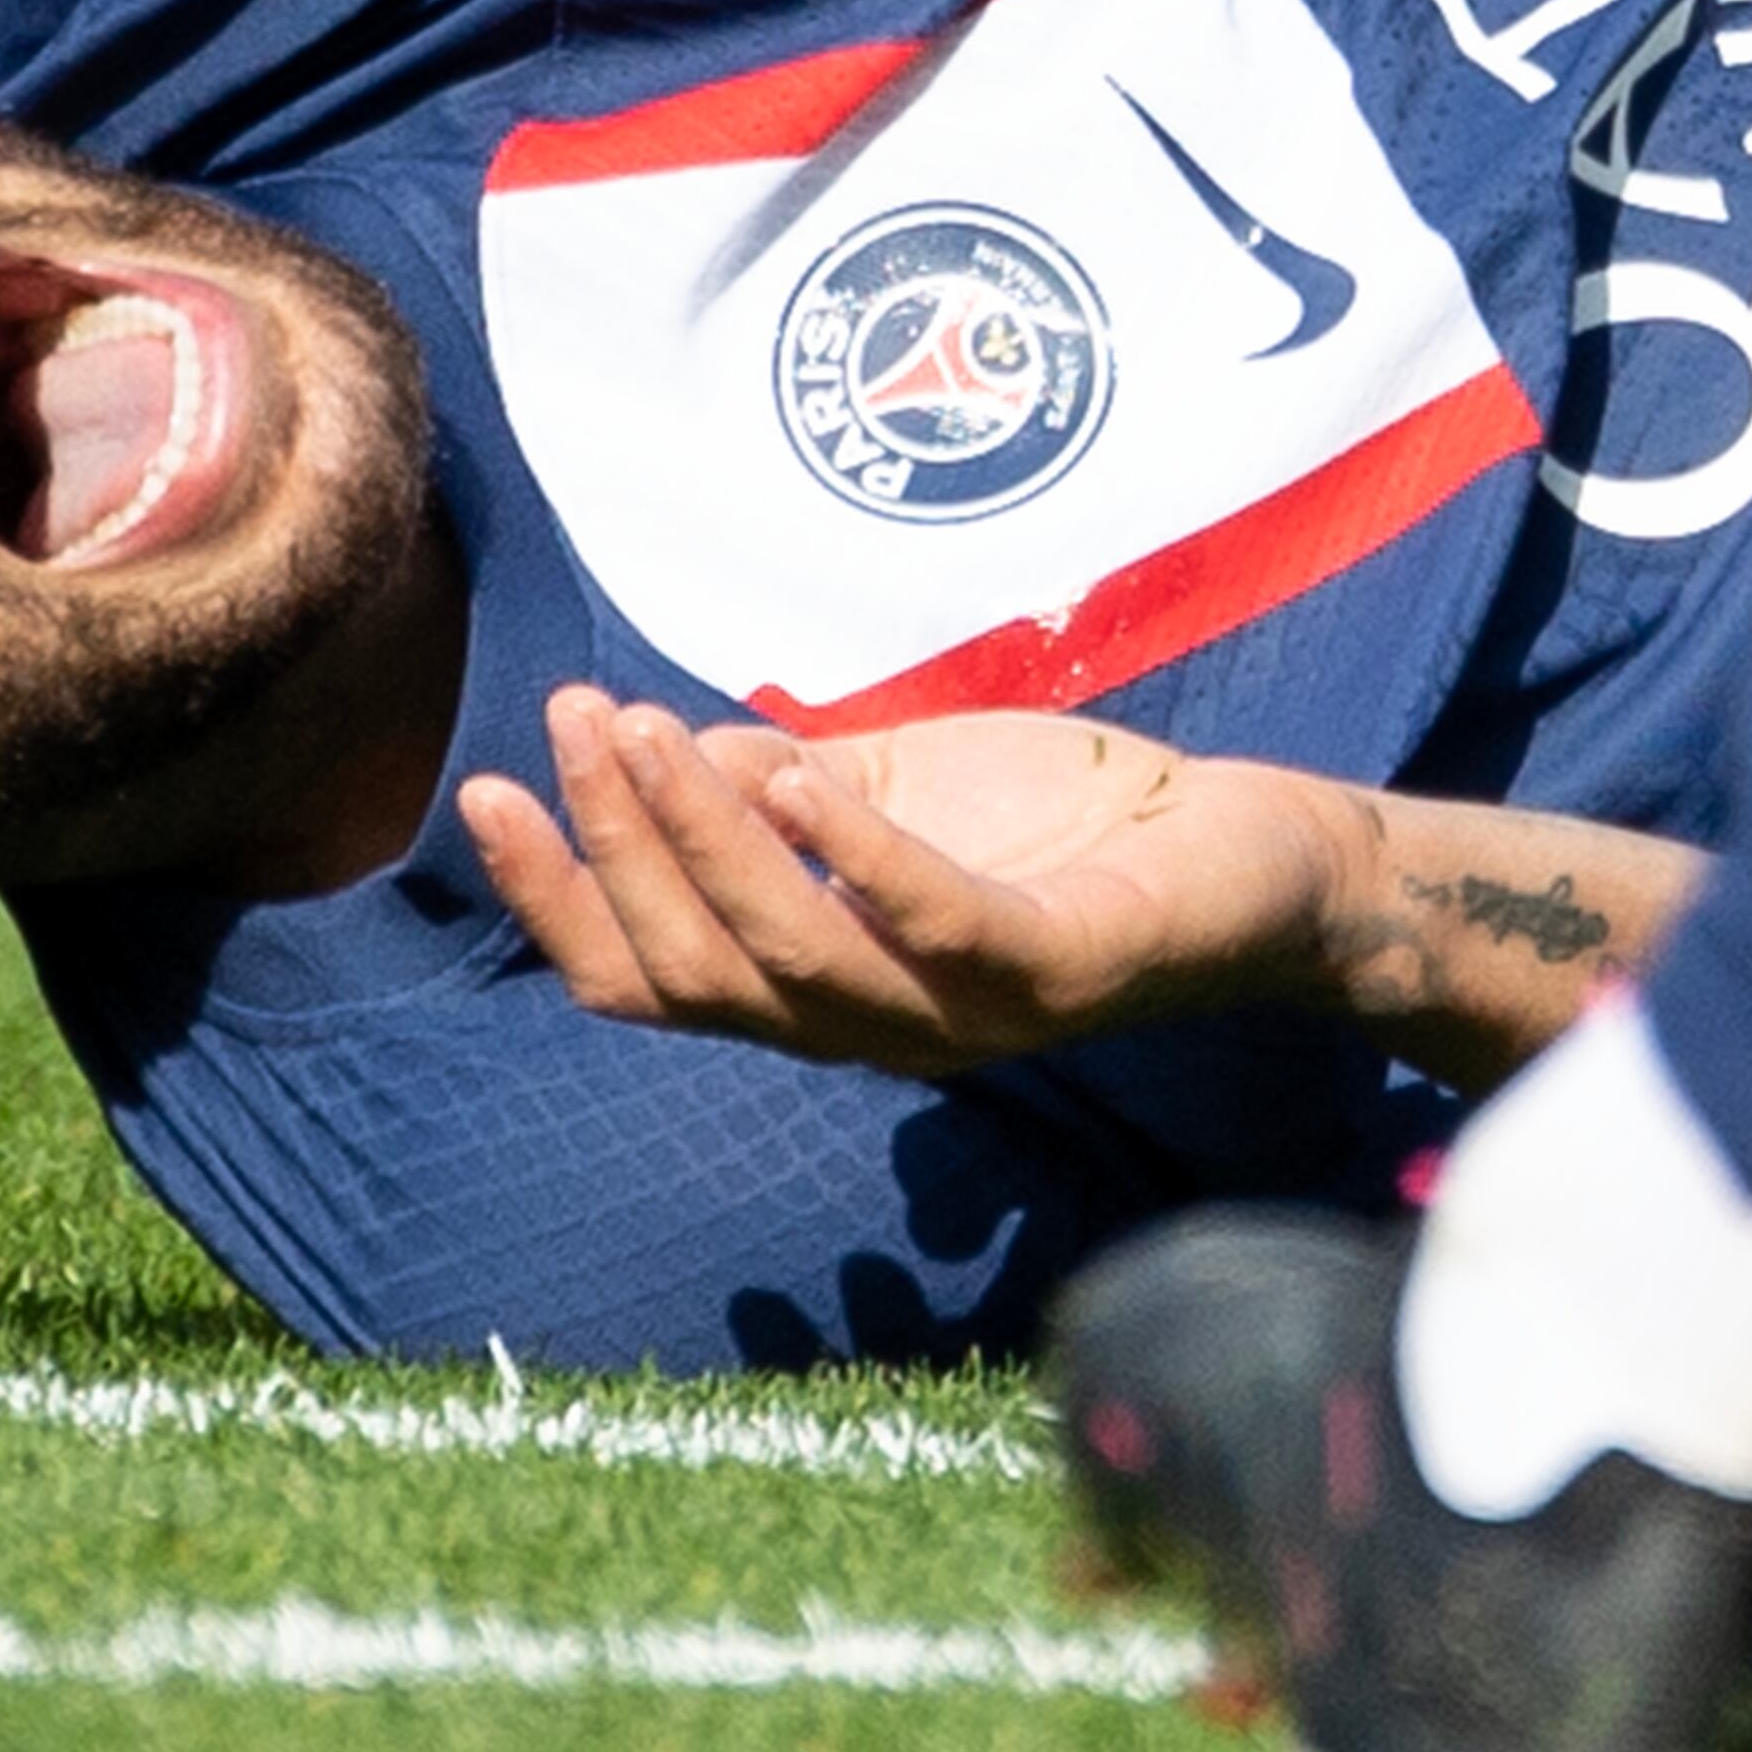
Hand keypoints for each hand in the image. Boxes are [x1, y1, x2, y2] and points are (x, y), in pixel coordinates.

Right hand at [453, 690, 1358, 1076]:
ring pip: (789, 960)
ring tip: (646, 730)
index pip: (650, 978)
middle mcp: (878, 1028)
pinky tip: (794, 773)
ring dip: (703, 839)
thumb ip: (776, 784)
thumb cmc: (1071, 825)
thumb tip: (655, 748)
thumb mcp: (893, 786)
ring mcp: (966, 1014)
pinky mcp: (1055, 971)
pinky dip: (852, 853)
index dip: (560, 900)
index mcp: (823, 992)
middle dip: (615, 847)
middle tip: (573, 722)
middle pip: (695, 974)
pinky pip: (930, 924)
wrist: (1263, 856)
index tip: (487, 793)